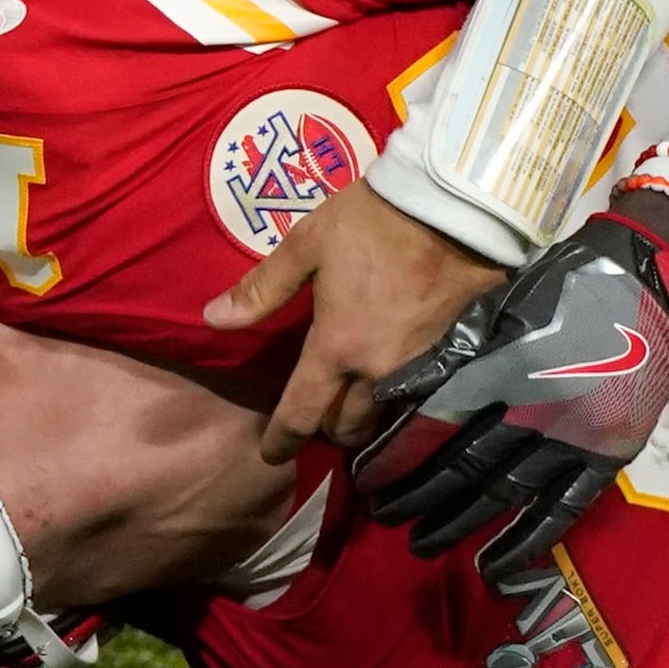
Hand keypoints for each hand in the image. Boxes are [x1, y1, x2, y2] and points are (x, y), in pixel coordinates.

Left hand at [208, 179, 505, 464]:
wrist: (454, 212)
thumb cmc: (373, 224)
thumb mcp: (308, 245)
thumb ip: (262, 288)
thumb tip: (213, 319)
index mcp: (336, 348)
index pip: (302, 413)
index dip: (282, 440)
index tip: (271, 455)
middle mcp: (374, 370)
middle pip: (347, 426)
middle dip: (327, 430)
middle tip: (314, 420)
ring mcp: (412, 365)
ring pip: (380, 413)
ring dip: (360, 419)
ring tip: (346, 406)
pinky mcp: (441, 352)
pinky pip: (406, 391)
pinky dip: (388, 397)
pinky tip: (382, 379)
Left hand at [352, 212, 668, 586]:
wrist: (652, 285)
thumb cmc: (566, 286)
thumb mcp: (500, 304)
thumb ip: (450, 354)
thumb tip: (393, 393)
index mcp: (505, 366)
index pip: (436, 423)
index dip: (397, 454)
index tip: (365, 475)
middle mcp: (536, 409)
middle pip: (463, 465)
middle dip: (416, 494)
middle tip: (381, 515)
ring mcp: (576, 438)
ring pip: (505, 493)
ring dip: (458, 522)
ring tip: (420, 543)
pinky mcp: (609, 457)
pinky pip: (563, 508)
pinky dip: (527, 540)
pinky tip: (493, 564)